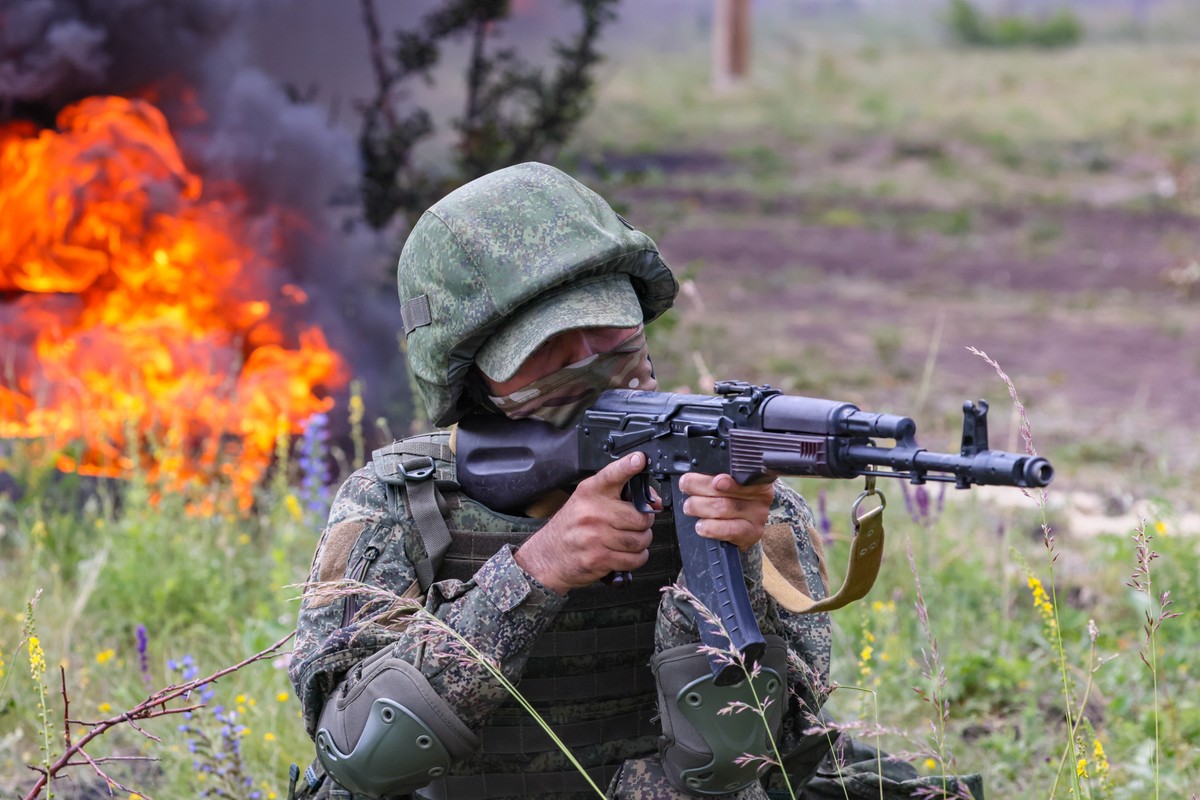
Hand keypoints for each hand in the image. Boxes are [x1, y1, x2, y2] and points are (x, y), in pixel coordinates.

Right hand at [514, 452, 658, 595]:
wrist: (547, 555)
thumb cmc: (571, 527)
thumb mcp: (586, 502)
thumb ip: (617, 496)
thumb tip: (654, 502)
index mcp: (590, 492)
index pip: (612, 475)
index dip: (628, 466)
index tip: (639, 459)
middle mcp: (593, 512)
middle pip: (640, 516)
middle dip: (645, 522)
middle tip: (636, 523)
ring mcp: (595, 536)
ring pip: (641, 539)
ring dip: (641, 542)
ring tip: (629, 539)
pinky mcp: (599, 558)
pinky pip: (634, 559)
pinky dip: (637, 558)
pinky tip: (626, 553)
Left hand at [677, 472, 774, 551]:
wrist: (743, 527)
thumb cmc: (731, 500)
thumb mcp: (726, 482)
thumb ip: (714, 475)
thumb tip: (693, 476)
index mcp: (754, 478)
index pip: (741, 475)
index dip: (728, 480)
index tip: (715, 482)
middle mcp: (760, 496)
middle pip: (726, 492)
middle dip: (699, 488)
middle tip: (685, 485)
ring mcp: (757, 516)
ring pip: (723, 508)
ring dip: (699, 506)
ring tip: (689, 506)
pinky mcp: (751, 534)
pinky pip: (728, 530)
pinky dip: (710, 528)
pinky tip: (701, 526)